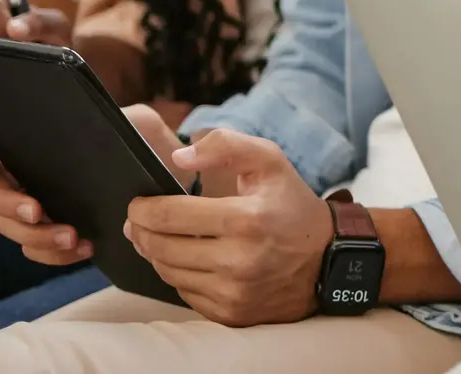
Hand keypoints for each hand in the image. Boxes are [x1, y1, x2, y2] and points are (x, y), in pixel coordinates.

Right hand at [0, 103, 189, 265]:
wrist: (157, 180)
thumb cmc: (141, 141)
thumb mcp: (139, 122)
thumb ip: (131, 118)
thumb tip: (120, 125)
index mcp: (30, 135)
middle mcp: (21, 168)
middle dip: (7, 202)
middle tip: (37, 211)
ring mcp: (29, 201)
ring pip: (7, 225)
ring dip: (34, 235)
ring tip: (71, 237)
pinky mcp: (45, 230)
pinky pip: (32, 249)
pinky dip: (52, 254)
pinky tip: (84, 249)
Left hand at [125, 129, 332, 325]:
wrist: (325, 260)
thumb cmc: (291, 203)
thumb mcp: (267, 158)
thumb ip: (223, 145)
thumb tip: (179, 158)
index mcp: (245, 219)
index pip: (172, 216)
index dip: (143, 208)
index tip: (136, 202)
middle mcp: (238, 261)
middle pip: (163, 248)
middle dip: (141, 231)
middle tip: (136, 220)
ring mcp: (234, 294)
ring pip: (169, 273)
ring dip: (153, 253)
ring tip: (151, 236)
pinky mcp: (232, 314)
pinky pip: (185, 294)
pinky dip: (175, 275)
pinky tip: (179, 258)